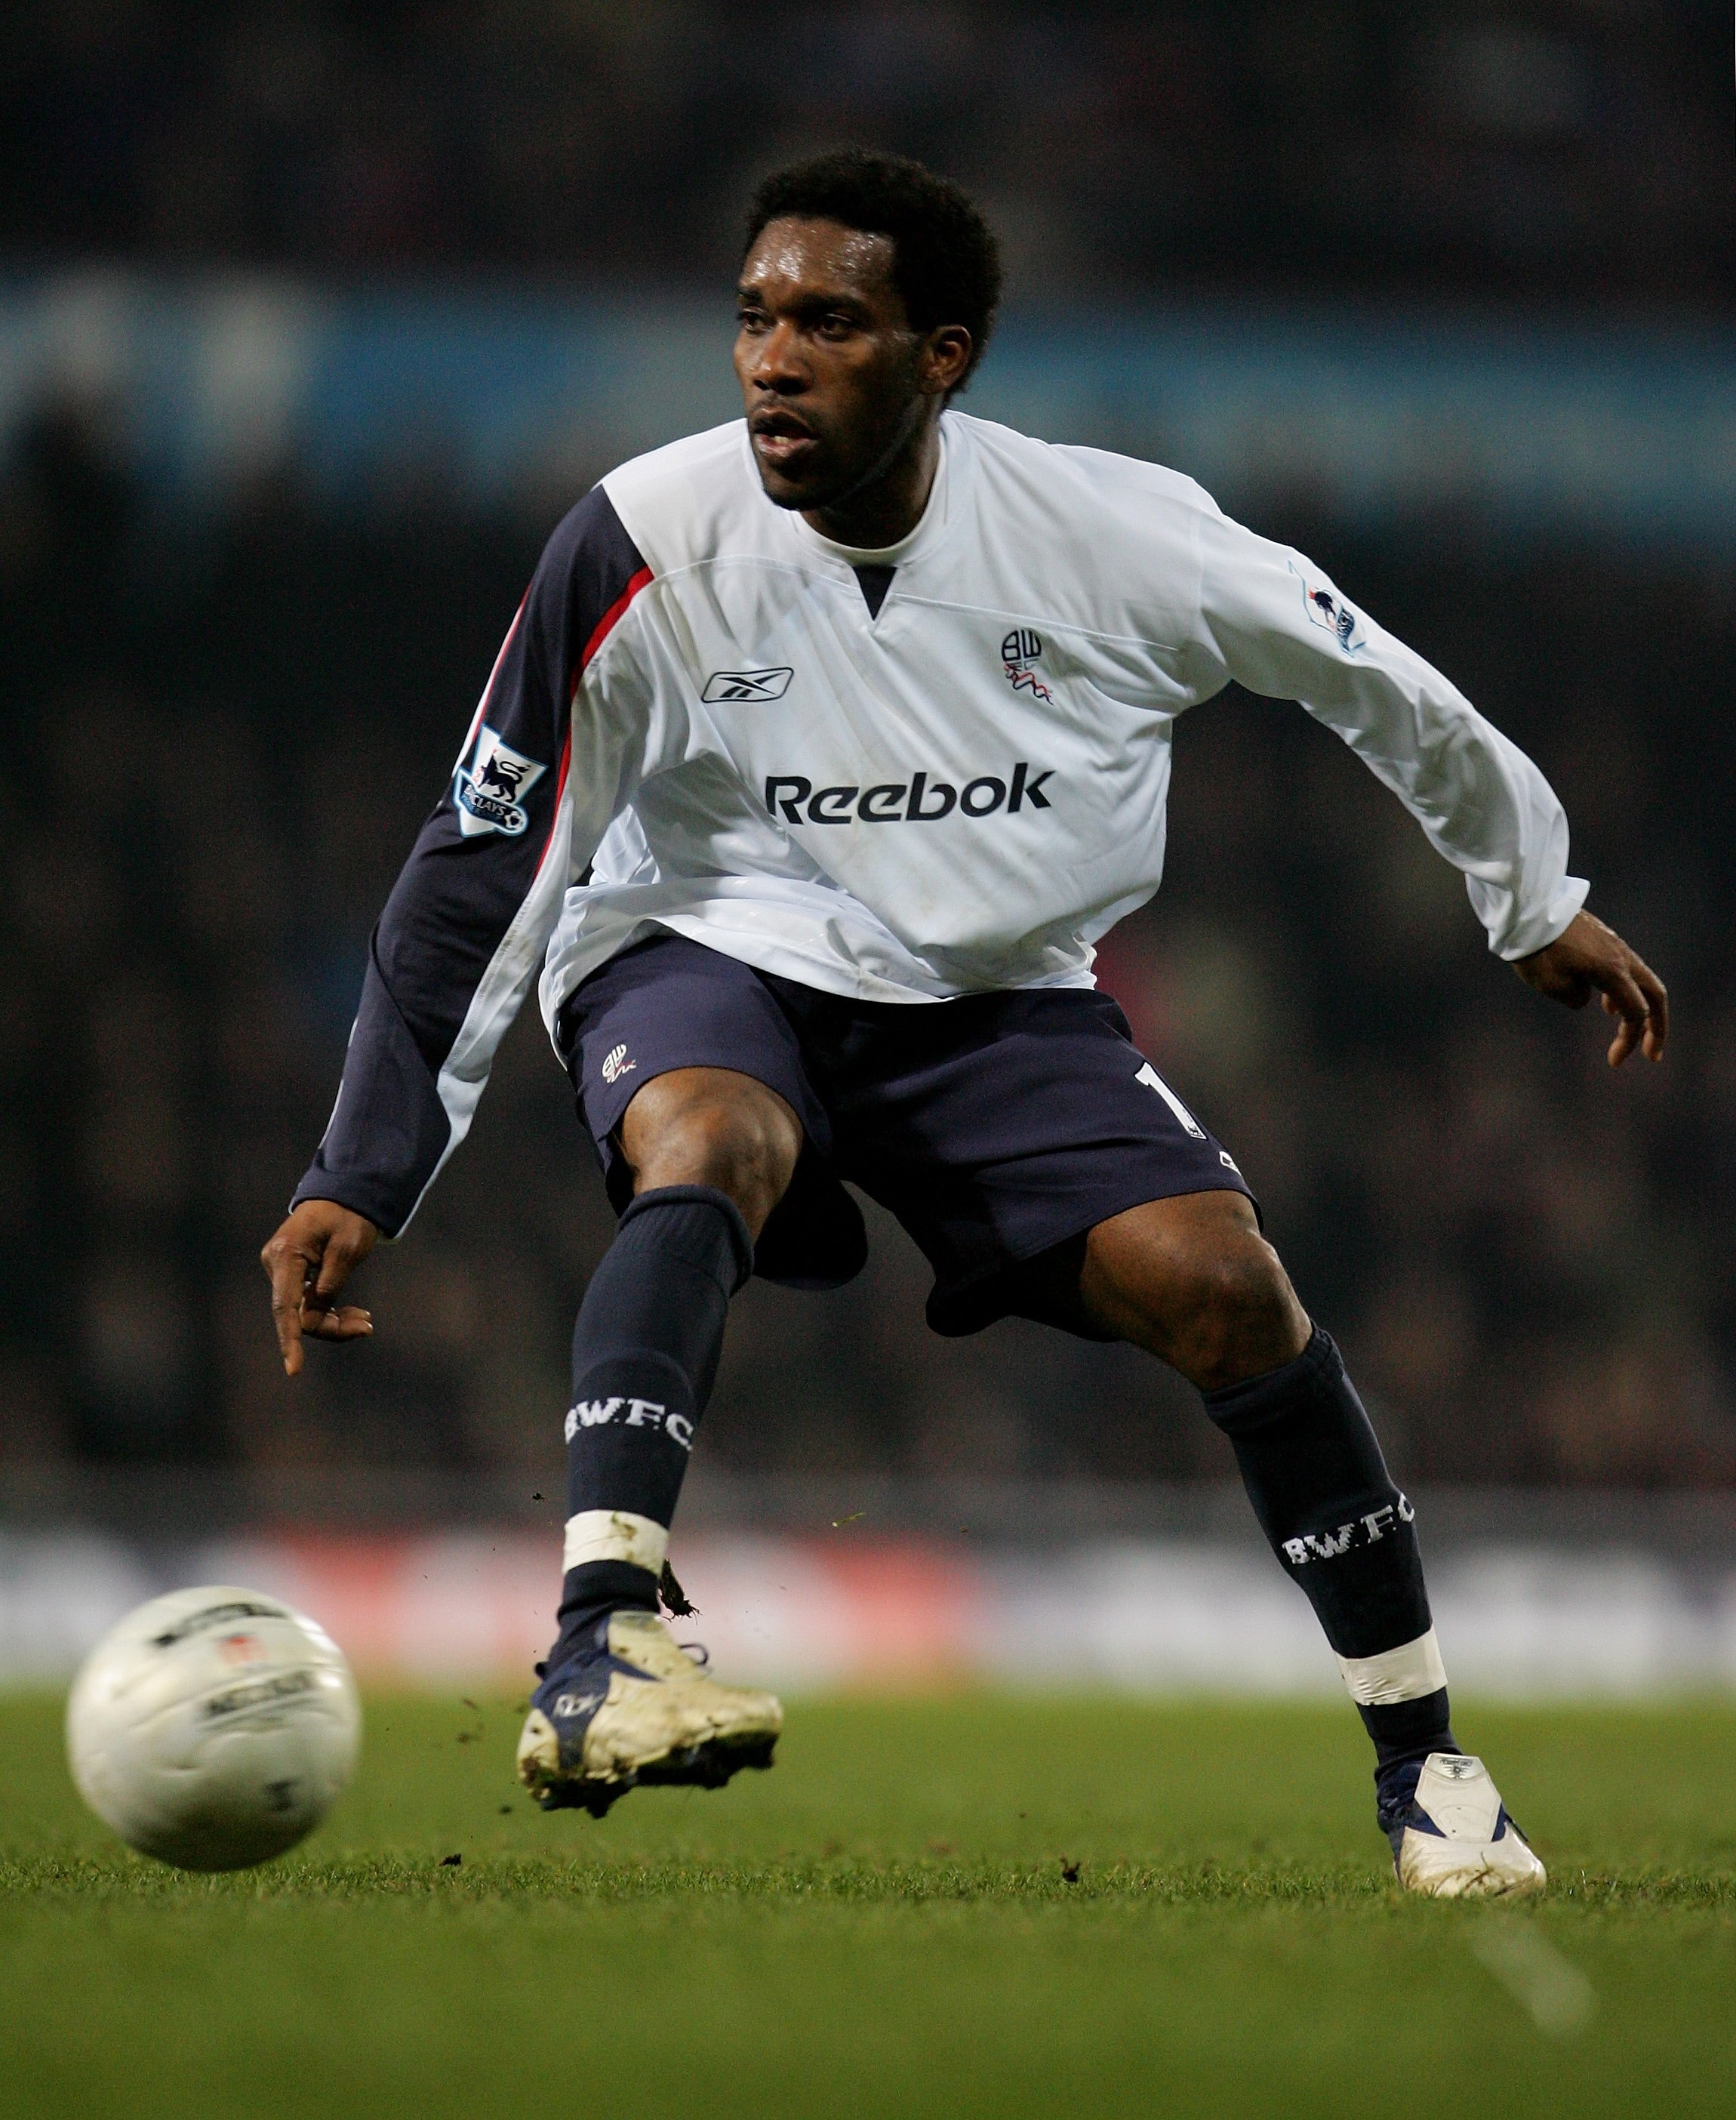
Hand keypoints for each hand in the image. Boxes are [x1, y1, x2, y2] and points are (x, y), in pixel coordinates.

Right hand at [260, 1199, 378, 1375]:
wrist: (344, 1196)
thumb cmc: (349, 1217)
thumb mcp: (349, 1248)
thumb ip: (331, 1284)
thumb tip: (312, 1320)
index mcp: (286, 1253)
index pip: (286, 1306)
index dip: (290, 1340)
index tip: (294, 1369)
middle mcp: (276, 1263)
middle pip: (298, 1313)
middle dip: (331, 1326)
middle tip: (367, 1327)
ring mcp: (281, 1269)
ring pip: (303, 1311)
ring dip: (334, 1320)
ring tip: (366, 1321)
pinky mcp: (291, 1274)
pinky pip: (307, 1302)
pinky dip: (330, 1310)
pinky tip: (354, 1315)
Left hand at [1513, 909, 1667, 1066]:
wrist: (1526, 911)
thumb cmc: (1537, 951)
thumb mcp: (1552, 985)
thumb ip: (1576, 998)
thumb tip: (1586, 997)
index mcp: (1613, 972)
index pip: (1636, 1013)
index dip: (1630, 1040)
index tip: (1613, 1061)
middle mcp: (1622, 958)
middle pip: (1654, 995)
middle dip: (1657, 1027)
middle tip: (1652, 1053)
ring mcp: (1614, 946)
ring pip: (1640, 980)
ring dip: (1639, 1008)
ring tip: (1626, 1029)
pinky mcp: (1602, 940)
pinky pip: (1623, 969)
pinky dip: (1622, 990)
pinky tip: (1606, 1003)